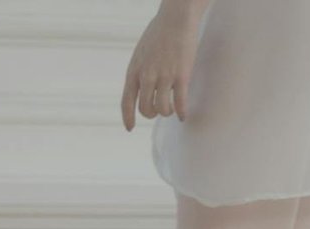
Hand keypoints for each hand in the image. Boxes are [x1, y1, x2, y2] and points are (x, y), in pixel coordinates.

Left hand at [122, 1, 204, 130]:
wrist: (176, 18)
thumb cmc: (159, 33)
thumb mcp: (140, 53)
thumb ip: (139, 71)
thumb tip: (141, 87)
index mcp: (134, 71)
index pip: (126, 102)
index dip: (127, 118)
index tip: (130, 128)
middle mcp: (146, 77)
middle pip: (145, 109)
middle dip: (151, 113)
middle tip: (159, 108)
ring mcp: (164, 76)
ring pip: (162, 109)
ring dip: (167, 112)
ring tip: (171, 108)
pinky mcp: (181, 75)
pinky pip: (180, 102)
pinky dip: (181, 112)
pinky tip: (183, 116)